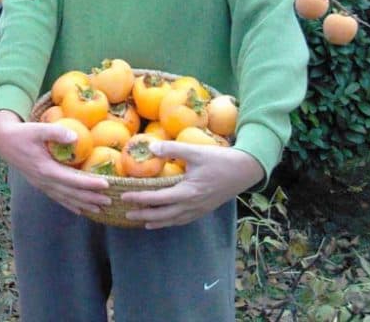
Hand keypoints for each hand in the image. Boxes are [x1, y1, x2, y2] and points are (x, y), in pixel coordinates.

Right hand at [0, 110, 109, 214]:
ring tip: (100, 208)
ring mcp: (41, 184)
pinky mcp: (39, 184)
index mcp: (45, 168)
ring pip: (65, 198)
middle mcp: (43, 180)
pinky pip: (57, 197)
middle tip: (109, 200)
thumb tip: (75, 136)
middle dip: (90, 198)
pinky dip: (69, 205)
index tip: (105, 184)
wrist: (4, 142)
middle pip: (71, 193)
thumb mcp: (37, 129)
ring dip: (82, 204)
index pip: (71, 179)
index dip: (89, 183)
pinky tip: (79, 210)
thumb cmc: (23, 133)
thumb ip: (55, 132)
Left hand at [120, 141, 264, 228]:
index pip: (158, 198)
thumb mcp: (195, 151)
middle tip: (127, 213)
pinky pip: (183, 220)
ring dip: (156, 221)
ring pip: (173, 220)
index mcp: (188, 191)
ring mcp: (199, 209)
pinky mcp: (205, 209)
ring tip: (142, 221)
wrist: (246, 170)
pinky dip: (170, 221)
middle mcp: (192, 205)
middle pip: (163, 215)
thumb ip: (172, 149)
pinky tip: (164, 220)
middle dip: (144, 215)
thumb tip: (151, 147)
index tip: (124, 197)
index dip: (139, 198)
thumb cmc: (220, 159)